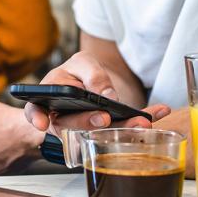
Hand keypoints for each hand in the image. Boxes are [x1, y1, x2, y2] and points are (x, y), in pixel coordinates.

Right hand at [24, 53, 169, 135]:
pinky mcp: (108, 131)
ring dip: (123, 128)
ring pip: (99, 133)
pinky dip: (143, 120)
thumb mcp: (82, 63)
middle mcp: (64, 119)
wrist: (91, 80)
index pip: (36, 111)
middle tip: (104, 119)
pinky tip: (161, 111)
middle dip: (89, 123)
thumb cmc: (77, 72)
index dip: (37, 118)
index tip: (42, 124)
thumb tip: (107, 95)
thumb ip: (92, 74)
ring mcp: (86, 129)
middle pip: (71, 125)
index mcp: (50, 101)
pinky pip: (124, 128)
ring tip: (142, 121)